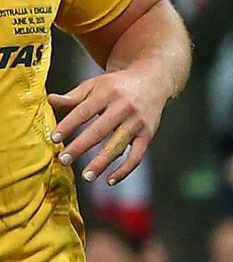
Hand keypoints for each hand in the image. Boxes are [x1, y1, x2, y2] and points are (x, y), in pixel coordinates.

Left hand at [50, 68, 170, 185]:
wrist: (153, 81)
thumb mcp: (95, 85)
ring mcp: (137, 123)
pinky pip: (137, 156)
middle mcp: (124, 108)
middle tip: (64, 160)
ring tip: (87, 176)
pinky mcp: (148, 135)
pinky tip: (110, 180)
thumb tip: (50, 100)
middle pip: (99, 130)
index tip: (54, 138)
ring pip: (118, 145)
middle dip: (80, 146)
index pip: (84, 111)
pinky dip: (125, 170)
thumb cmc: (117, 86)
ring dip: (102, 162)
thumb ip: (74, 96)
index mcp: (107, 94)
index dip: (68, 125)